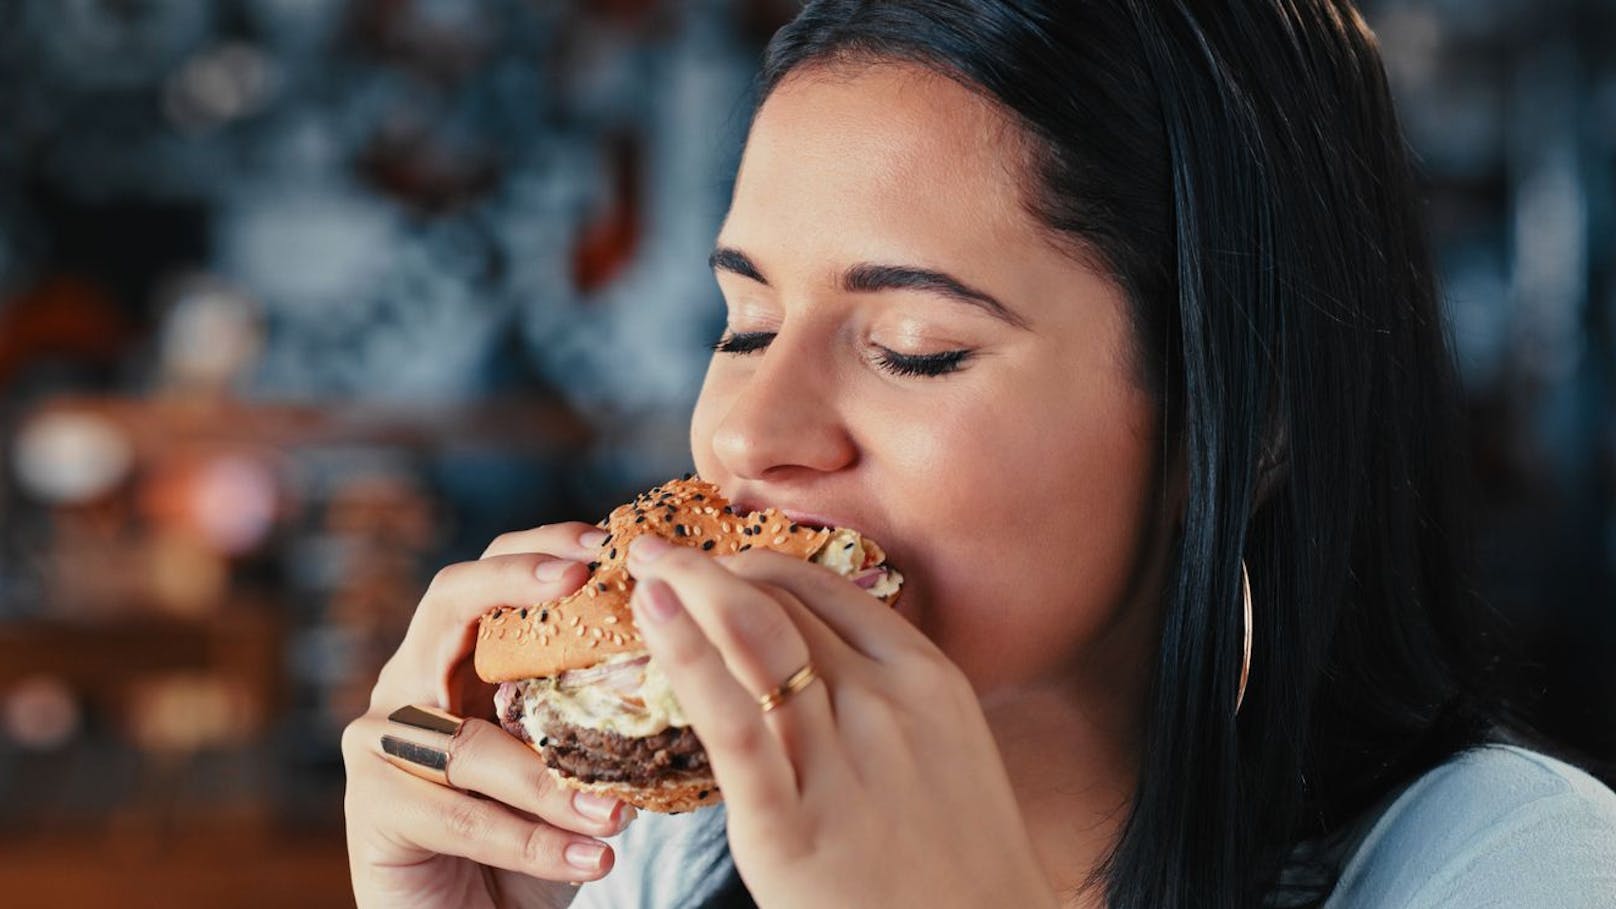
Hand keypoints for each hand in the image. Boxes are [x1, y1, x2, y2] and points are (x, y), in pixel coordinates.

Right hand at [342, 523, 638, 908]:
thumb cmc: (536, 833)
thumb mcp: (571, 757)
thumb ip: (595, 706)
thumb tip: (681, 657)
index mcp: (458, 659)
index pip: (490, 574)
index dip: (537, 548)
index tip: (601, 542)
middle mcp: (410, 683)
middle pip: (449, 603)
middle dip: (515, 582)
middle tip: (582, 582)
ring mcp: (380, 742)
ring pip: (471, 741)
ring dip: (551, 780)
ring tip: (618, 810)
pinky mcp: (373, 809)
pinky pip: (463, 816)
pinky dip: (534, 842)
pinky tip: (593, 858)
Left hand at [624, 537, 1057, 908]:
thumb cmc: (960, 864)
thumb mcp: (948, 754)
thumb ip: (890, 700)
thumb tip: (825, 660)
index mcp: (926, 679)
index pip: (824, 590)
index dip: (757, 564)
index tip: (715, 562)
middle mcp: (884, 703)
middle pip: (779, 605)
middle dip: (708, 569)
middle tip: (656, 553)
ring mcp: (840, 759)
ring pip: (754, 638)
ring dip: (688, 589)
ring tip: (643, 564)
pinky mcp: (790, 824)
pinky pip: (732, 720)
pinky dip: (689, 657)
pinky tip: (655, 618)